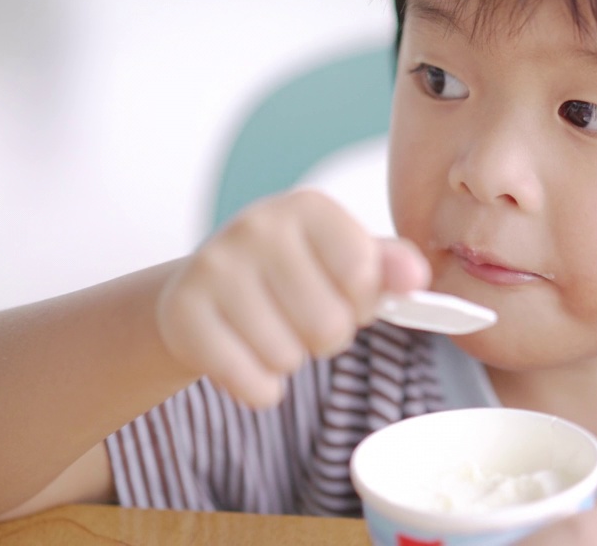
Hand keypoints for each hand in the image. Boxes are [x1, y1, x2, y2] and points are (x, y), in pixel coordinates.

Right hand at [154, 189, 429, 407]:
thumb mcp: (347, 261)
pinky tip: (245, 357)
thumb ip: (389, 267)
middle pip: (329, 324)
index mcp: (308, 208)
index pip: (363, 274)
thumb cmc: (293, 275)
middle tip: (302, 320)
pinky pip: (250, 383)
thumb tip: (415, 277)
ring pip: (287, 357)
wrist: (206, 288)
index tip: (344, 295)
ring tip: (270, 331)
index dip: (361, 303)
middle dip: (325, 338)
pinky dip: (259, 388)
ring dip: (289, 360)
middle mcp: (257, 226)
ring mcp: (214, 266)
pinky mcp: (182, 313)